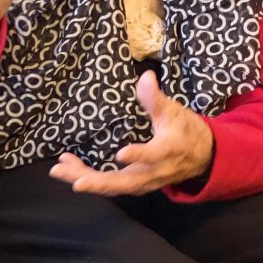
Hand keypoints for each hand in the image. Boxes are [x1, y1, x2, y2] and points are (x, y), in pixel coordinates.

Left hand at [49, 71, 214, 195]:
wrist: (203, 157)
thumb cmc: (186, 131)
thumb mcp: (175, 112)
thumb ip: (156, 99)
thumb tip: (145, 76)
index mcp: (168, 151)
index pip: (153, 155)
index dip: (139, 155)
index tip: (121, 154)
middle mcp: (155, 172)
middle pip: (126, 181)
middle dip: (99, 182)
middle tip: (74, 180)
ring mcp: (144, 181)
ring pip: (114, 186)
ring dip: (87, 179)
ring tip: (59, 170)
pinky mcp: (135, 184)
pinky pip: (111, 185)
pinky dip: (90, 179)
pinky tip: (69, 170)